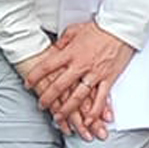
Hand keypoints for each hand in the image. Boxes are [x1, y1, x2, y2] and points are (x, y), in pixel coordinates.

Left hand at [19, 24, 133, 137]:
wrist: (121, 27)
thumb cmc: (99, 27)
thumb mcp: (75, 29)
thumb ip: (63, 41)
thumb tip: (55, 48)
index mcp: (70, 53)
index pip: (47, 66)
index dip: (35, 76)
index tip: (28, 84)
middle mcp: (80, 65)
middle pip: (59, 85)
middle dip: (47, 98)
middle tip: (41, 105)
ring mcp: (95, 74)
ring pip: (78, 96)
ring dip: (67, 109)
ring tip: (58, 117)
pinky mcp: (108, 79)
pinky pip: (100, 99)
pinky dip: (94, 112)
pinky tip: (87, 120)